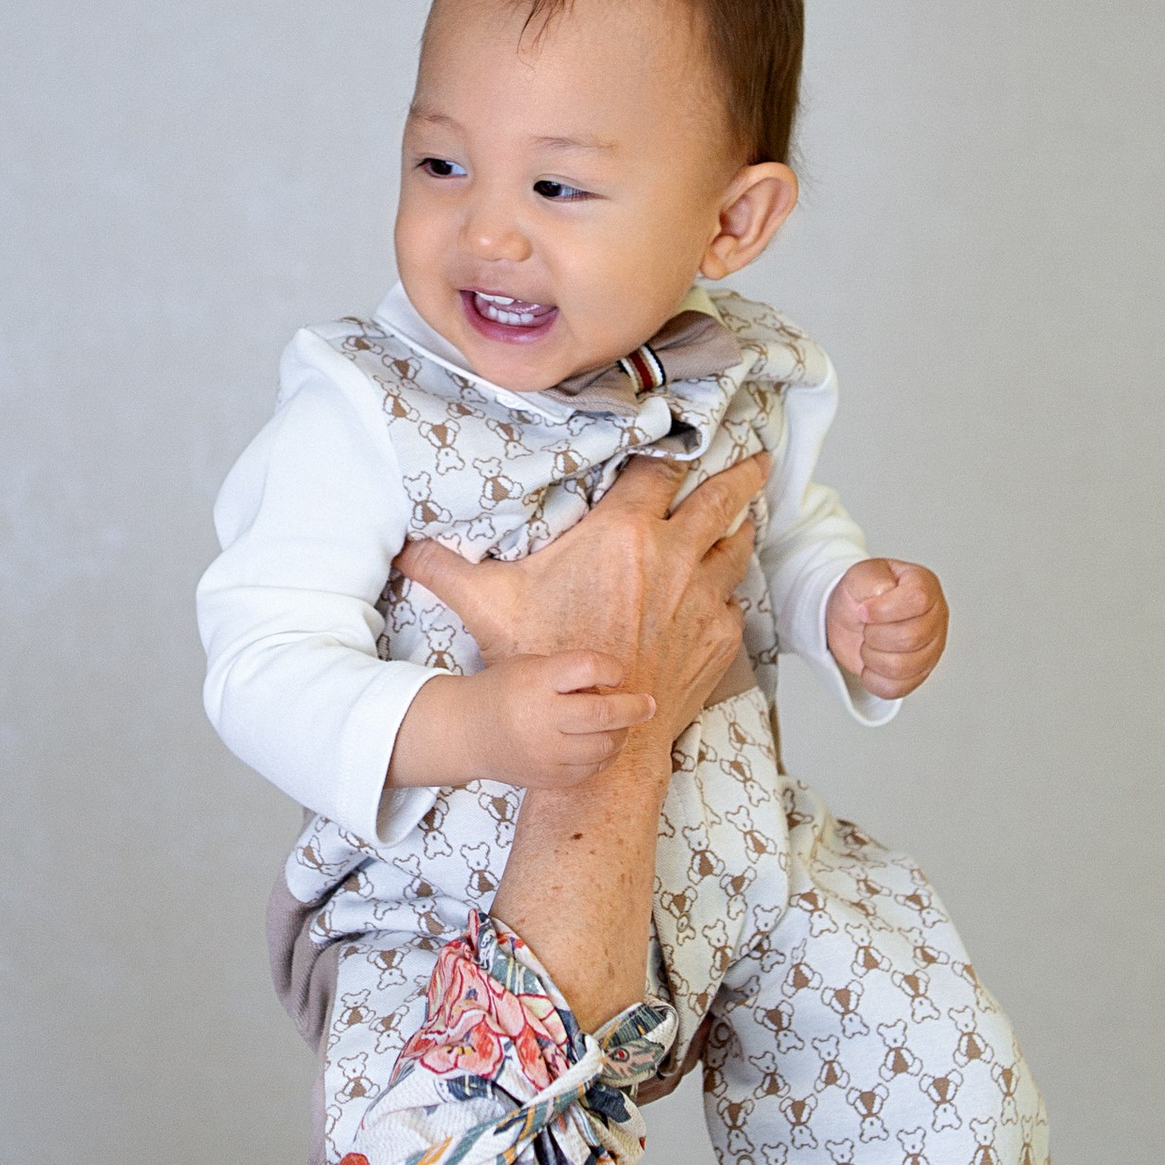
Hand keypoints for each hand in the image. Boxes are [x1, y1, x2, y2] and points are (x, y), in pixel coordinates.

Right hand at [388, 650, 656, 794]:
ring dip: (621, 734)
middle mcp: (541, 717)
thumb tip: (615, 689)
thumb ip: (569, 674)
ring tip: (621, 726)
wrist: (466, 732)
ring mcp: (545, 752)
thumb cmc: (504, 691)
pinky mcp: (548, 777)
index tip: (617, 674)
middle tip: (648, 705)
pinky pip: (592, 769)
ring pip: (604, 746)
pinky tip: (602, 744)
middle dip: (634, 708)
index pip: (589, 668)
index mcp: (536, 681)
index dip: (612, 669)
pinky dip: (605, 756)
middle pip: (604, 713)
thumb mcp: (530, 667)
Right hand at [399, 453, 767, 748]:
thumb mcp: (490, 606)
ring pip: (736, 547)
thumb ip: (447, 567)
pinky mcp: (720, 636)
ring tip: (748, 511)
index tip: (690, 430)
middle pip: (721, 498)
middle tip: (759, 456)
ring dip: (743, 526)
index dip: (676, 447)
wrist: (599, 735)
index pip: (662, 469)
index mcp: (625, 534)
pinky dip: (730, 587)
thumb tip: (405, 547)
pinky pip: (733, 599)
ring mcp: (702, 597)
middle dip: (743, 472)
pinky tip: (725, 582)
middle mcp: (673, 558)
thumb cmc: (546, 664)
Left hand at [825, 556, 947, 700]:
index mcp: (924, 585)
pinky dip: (873, 678)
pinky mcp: (919, 674)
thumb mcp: (859, 575)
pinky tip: (871, 663)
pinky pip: (896, 688)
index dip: (885, 609)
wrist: (849, 618)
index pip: (917, 599)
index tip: (863, 610)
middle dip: (874, 634)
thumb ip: (871, 579)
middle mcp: (934, 617)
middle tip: (866, 627)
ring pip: (902, 666)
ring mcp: (931, 648)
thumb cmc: (860, 595)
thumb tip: (883, 594)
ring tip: (869, 643)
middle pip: (910, 637)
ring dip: (872, 657)